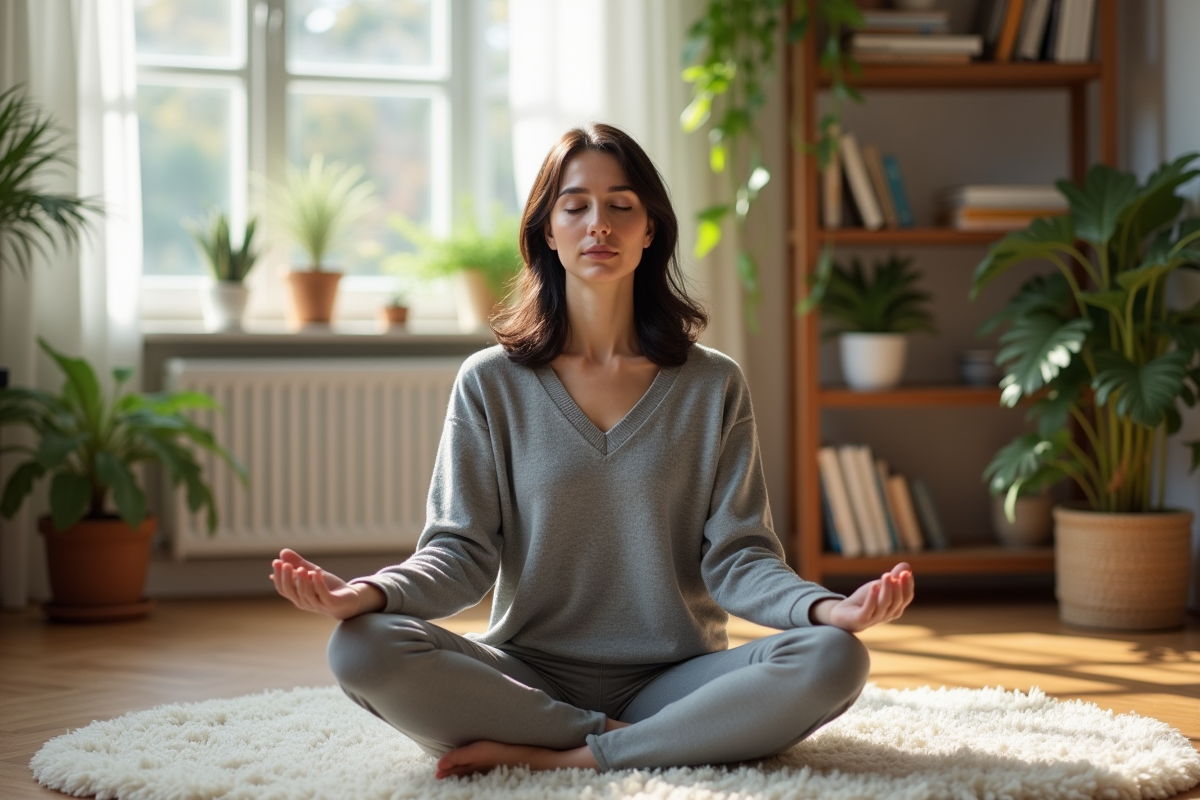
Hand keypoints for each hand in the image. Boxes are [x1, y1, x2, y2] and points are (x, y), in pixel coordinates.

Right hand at [269, 548, 383, 619]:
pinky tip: (317, 571)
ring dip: (302, 581)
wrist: (350, 600)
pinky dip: (318, 583)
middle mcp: (304, 602)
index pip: (283, 588)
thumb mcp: (313, 573)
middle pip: (291, 592)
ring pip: (306, 594)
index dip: (278, 576)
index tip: (276, 561)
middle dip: (286, 578)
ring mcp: (318, 604)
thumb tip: (282, 552)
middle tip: (285, 564)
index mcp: (298, 596)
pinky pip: (323, 594)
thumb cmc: (329, 588)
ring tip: (301, 568)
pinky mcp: (331, 603)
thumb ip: (299, 564)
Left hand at [810, 562, 913, 631]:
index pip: (906, 598)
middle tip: (899, 573)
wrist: (841, 614)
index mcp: (894, 608)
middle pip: (897, 602)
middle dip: (899, 587)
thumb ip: (893, 577)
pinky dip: (872, 597)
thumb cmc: (863, 600)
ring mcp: (873, 619)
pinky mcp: (860, 620)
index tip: (907, 573)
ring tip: (887, 575)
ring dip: (887, 590)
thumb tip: (907, 566)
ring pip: (884, 605)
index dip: (908, 586)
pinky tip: (874, 585)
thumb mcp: (878, 586)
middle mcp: (886, 615)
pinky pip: (868, 609)